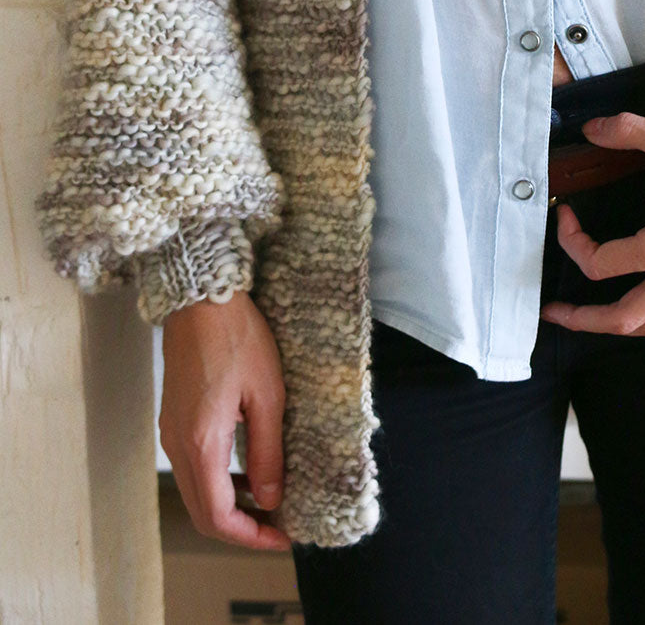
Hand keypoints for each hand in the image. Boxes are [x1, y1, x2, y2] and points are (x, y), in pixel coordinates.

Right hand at [159, 289, 291, 550]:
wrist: (200, 298)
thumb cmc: (238, 337)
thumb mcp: (267, 394)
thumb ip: (268, 450)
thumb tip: (270, 498)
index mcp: (201, 443)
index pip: (218, 516)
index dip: (250, 536)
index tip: (283, 536)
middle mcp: (178, 445)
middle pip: (202, 511)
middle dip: (240, 527)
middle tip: (278, 525)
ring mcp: (171, 432)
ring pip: (196, 491)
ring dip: (229, 504)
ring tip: (269, 500)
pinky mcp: (174, 419)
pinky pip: (194, 466)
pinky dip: (219, 480)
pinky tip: (247, 469)